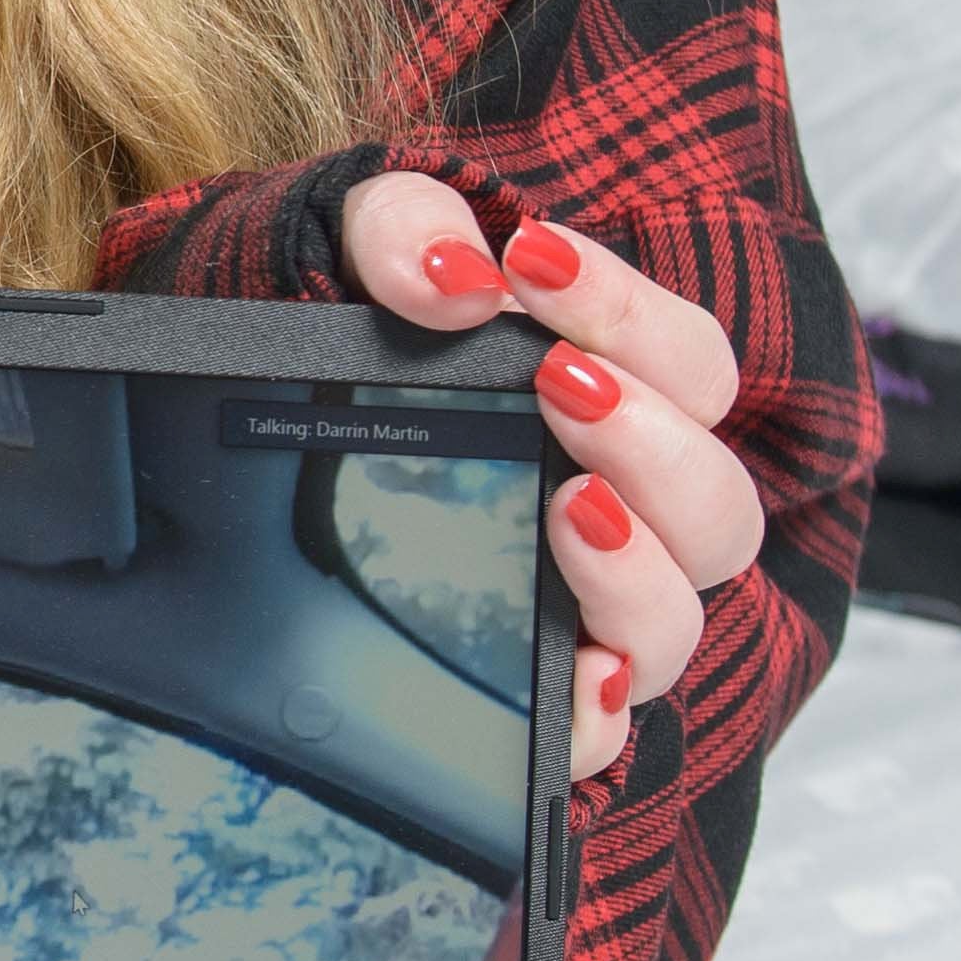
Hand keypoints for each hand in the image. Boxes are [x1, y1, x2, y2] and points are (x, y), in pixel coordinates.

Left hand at [338, 172, 762, 792]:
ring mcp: (587, 610)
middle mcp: (628, 511)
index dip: (628, 311)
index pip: (686, 362)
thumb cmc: (344, 338)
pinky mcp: (531, 693)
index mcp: (619, 397)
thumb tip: (453, 276)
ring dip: (640, 565)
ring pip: (679, 619)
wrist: (244, 434)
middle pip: (715, 503)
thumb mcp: (356, 254)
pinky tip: (575, 675)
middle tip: (559, 386)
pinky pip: (600, 730)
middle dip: (654, 440)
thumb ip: (406, 230)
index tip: (534, 262)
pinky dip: (599, 710)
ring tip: (571, 505)